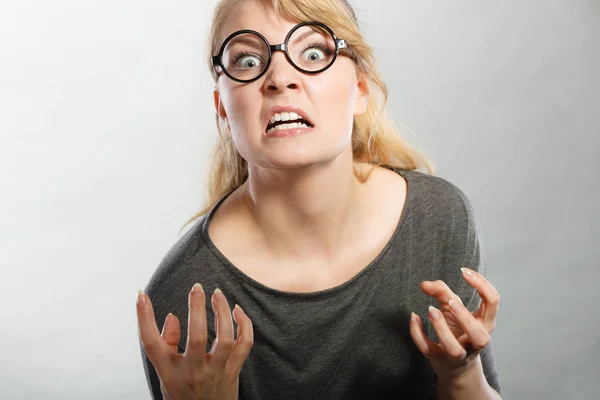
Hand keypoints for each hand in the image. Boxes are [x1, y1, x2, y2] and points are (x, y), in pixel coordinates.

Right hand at [136, 283, 253, 399]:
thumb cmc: (182, 393)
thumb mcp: (165, 373)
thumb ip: (166, 344)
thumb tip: (173, 316)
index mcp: (169, 371)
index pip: (151, 343)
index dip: (144, 317)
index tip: (141, 295)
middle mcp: (192, 371)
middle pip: (196, 336)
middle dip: (197, 307)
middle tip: (196, 288)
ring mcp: (215, 372)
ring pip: (224, 338)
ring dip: (223, 312)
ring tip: (217, 294)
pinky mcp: (233, 371)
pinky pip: (244, 345)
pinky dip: (244, 325)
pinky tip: (237, 311)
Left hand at [409, 267, 499, 379]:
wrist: (454, 365)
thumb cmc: (457, 330)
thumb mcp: (453, 309)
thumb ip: (442, 292)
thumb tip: (425, 284)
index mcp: (485, 324)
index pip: (493, 302)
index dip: (482, 284)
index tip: (464, 272)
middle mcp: (475, 342)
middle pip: (479, 335)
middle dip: (464, 317)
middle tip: (450, 300)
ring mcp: (457, 354)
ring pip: (453, 348)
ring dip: (441, 328)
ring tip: (430, 309)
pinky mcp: (438, 359)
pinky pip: (427, 349)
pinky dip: (418, 333)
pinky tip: (413, 317)